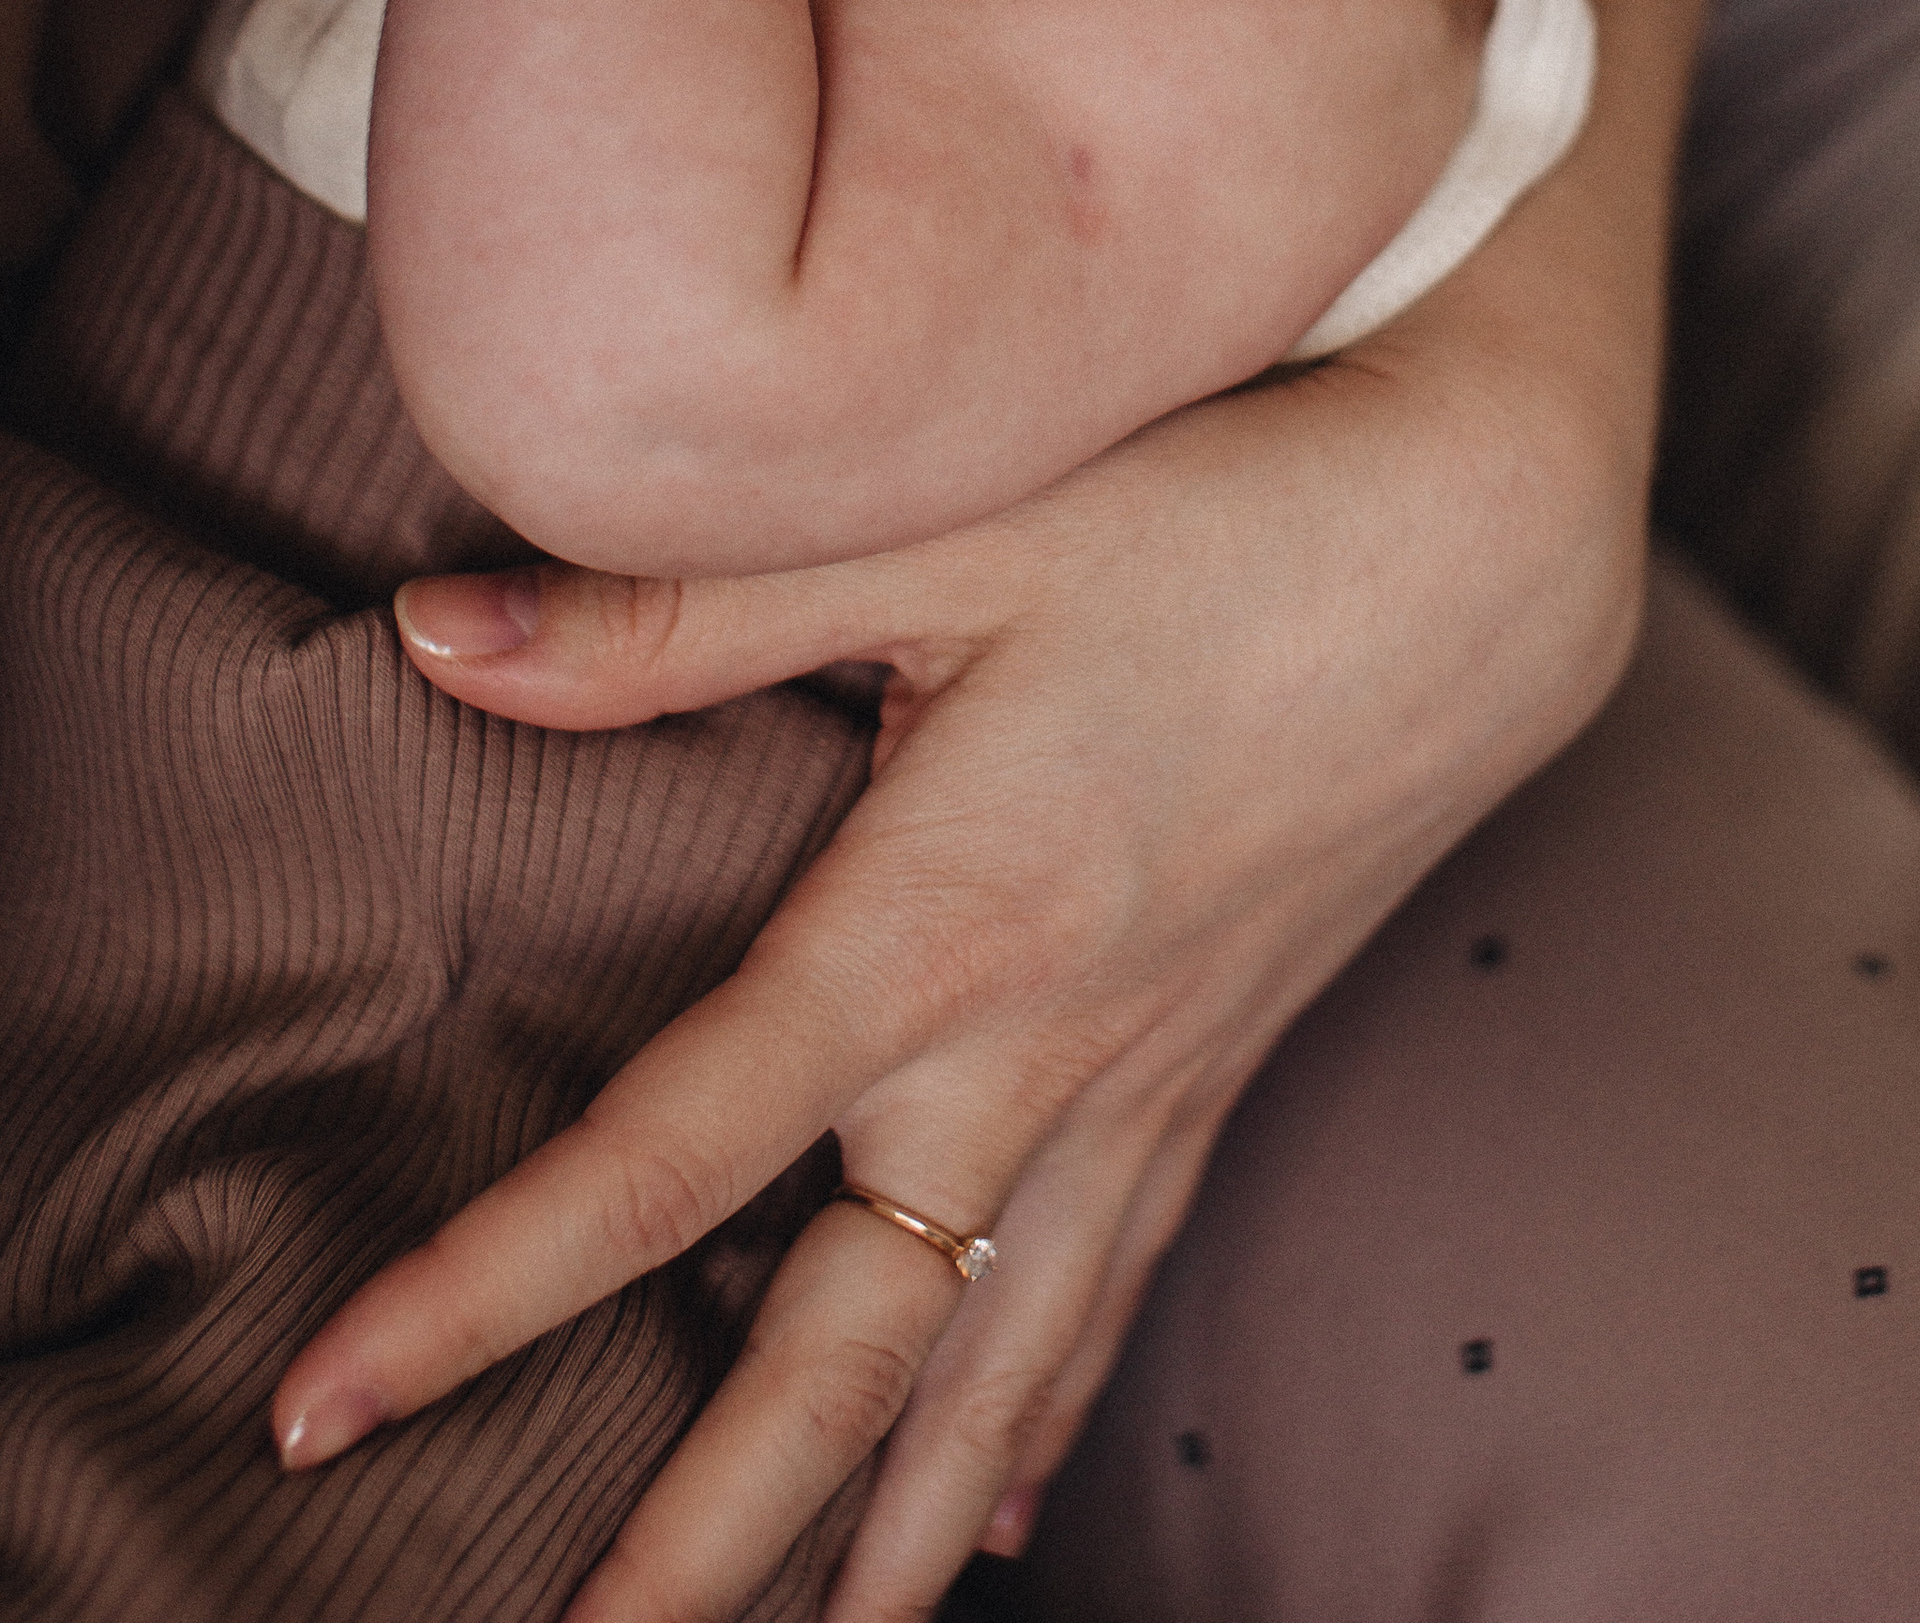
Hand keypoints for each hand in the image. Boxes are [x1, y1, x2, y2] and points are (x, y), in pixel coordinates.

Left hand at [273, 0, 1713, 1617]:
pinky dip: (1035, 1427)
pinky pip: (1111, 1296)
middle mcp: (1039, 1051)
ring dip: (874, 1550)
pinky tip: (991, 1514)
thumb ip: (684, 606)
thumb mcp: (944, 526)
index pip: (671, 1156)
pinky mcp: (1219, 1063)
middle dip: (700, 1545)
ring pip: (989, 1374)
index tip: (327, 1405)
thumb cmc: (1215, 506)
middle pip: (839, 1360)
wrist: (1486, 546)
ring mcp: (1143, 1079)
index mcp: (940, 927)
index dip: (487, 1290)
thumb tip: (432, 634)